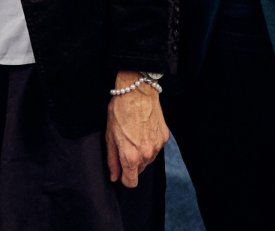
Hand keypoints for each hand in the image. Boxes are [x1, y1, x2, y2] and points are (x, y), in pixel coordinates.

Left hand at [105, 72, 168, 187]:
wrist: (137, 92)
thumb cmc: (120, 111)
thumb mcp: (110, 136)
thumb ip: (112, 160)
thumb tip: (114, 176)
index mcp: (131, 156)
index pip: (131, 182)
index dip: (124, 178)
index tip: (121, 170)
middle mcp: (146, 154)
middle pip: (139, 170)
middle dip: (132, 163)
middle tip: (125, 145)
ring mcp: (157, 146)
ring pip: (148, 160)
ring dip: (142, 154)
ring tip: (134, 136)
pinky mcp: (164, 138)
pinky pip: (156, 148)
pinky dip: (150, 144)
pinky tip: (143, 131)